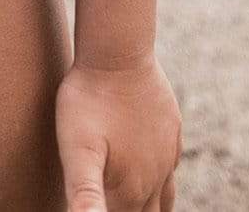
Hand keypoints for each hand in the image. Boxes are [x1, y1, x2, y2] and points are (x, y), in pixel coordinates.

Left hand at [56, 55, 181, 210]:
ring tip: (138, 206)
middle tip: (118, 204)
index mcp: (131, 190)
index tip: (101, 207)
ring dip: (150, 206)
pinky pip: (170, 165)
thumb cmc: (89, 100)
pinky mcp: (171, 130)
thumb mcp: (77, 149)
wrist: (118, 53)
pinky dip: (162, 179)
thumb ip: (84, 194)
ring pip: (164, 197)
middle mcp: (154, 178)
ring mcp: (166, 153)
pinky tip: (153, 174)